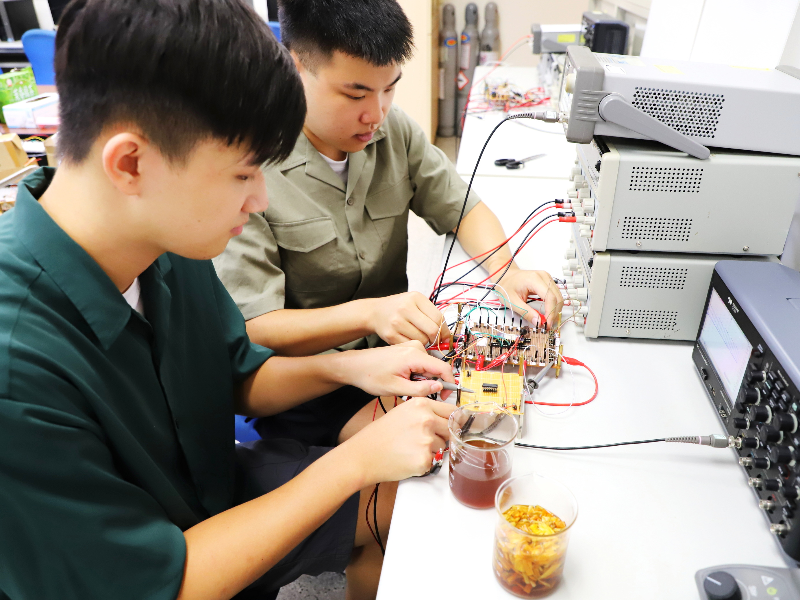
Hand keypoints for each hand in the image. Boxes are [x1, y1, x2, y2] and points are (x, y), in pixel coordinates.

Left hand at [338, 341, 454, 398]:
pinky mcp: (408, 348)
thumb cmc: (371, 376)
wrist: (355, 365)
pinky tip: (404, 378)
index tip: (445, 396)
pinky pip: (422, 362)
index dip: (449, 384)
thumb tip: (440, 388)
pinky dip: (418, 373)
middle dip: (432, 383)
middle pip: (437, 367)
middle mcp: (416, 347)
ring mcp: (412, 346)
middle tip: (417, 394)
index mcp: (414, 355)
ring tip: (406, 385)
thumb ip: (420, 389)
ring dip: (423, 379)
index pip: (443, 368)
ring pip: (429, 366)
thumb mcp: (396, 388)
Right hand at [348, 397, 455, 482]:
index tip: (459, 424)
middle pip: (450, 429)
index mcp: (421, 404)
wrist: (364, 454)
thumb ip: (426, 412)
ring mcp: (426, 440)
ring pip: (442, 446)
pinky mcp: (424, 459)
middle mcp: (426, 420)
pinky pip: (433, 461)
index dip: (455, 419)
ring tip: (409, 449)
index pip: (451, 411)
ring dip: (431, 449)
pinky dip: (423, 462)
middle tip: (421, 440)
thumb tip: (448, 418)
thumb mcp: (403, 412)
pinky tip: (407, 458)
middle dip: (441, 435)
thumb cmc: (381, 434)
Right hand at [366, 292, 450, 345]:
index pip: (438, 317)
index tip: (445, 336)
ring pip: (422, 340)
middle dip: (436, 338)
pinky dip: (414, 345)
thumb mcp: (415, 303)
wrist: (376, 312)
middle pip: (432, 330)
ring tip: (418, 336)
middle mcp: (405, 308)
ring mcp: (397, 322)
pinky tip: (410, 339)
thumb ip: (431, 315)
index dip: (444, 330)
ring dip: (424, 342)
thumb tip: (447, 336)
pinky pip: (411, 345)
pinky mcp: (390, 335)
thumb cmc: (399, 308)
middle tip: (434, 339)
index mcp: (415, 298)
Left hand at [496, 268, 563, 327]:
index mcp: (534, 279)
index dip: (551, 312)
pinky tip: (548, 313)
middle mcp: (543, 276)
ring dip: (555, 310)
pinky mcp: (548, 281)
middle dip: (554, 313)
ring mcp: (547, 277)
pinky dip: (554, 305)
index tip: (547, 324)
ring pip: (558, 296)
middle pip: (557, 297)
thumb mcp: (513, 302)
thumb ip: (526, 312)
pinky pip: (555, 294)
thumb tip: (539, 322)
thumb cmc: (507, 286)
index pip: (549, 297)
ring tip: (548, 320)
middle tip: (547, 325)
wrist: (505, 276)